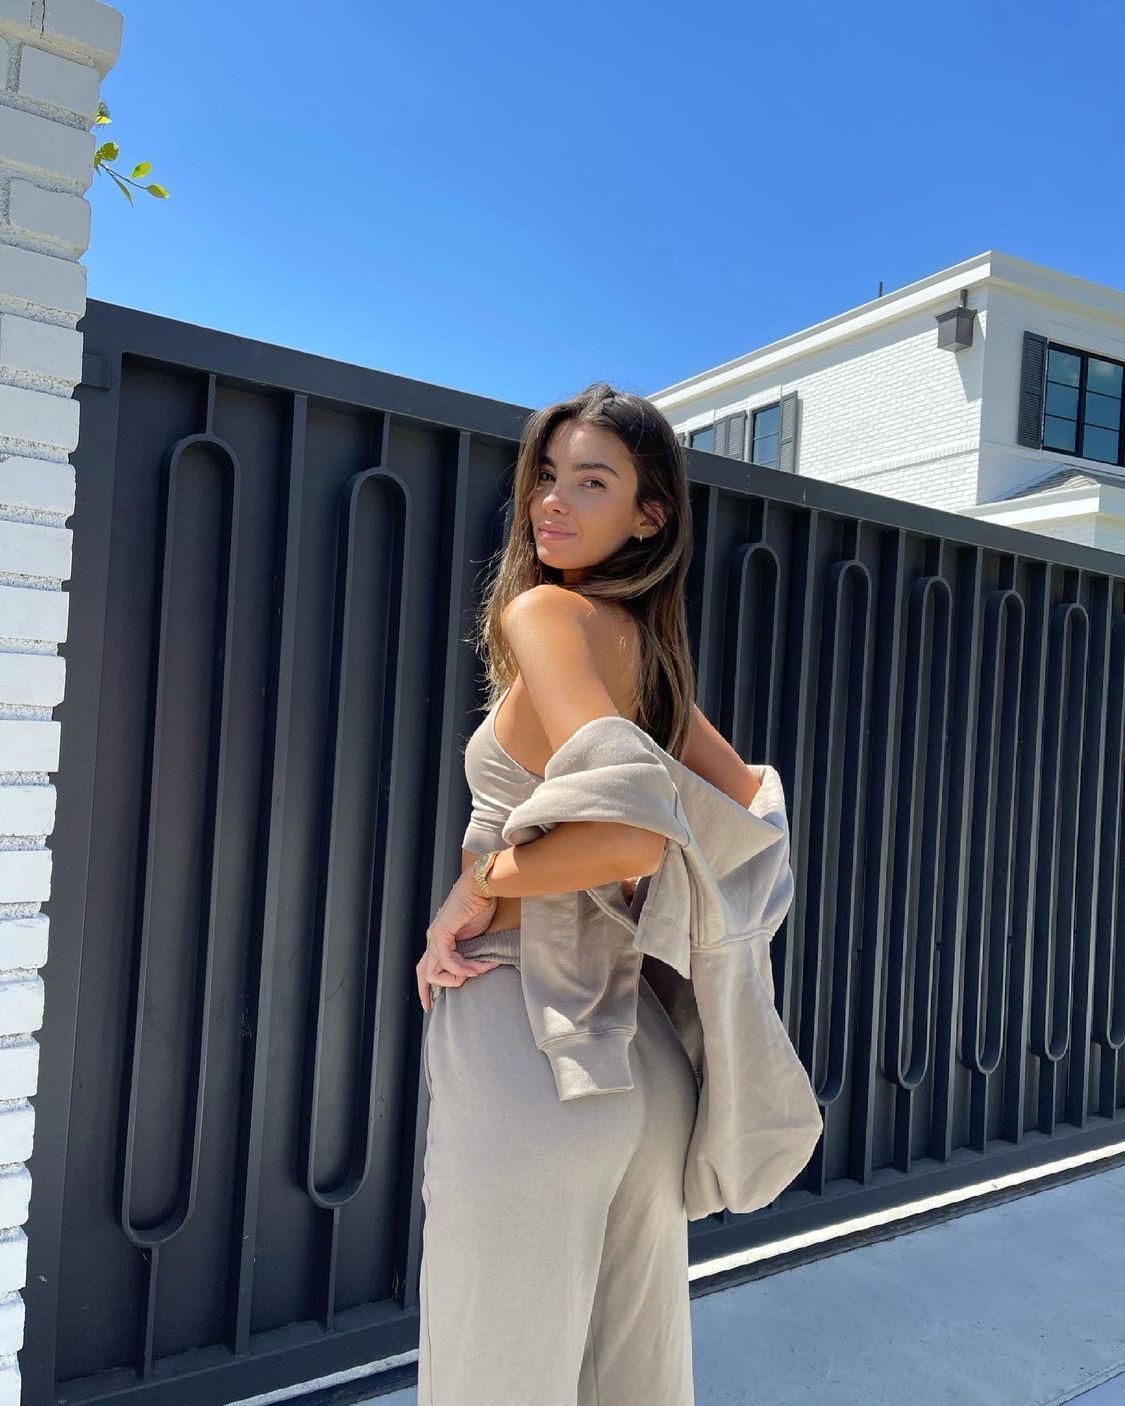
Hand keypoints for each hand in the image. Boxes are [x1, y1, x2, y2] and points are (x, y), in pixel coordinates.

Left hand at [416, 866, 502, 1011]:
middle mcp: (433, 939)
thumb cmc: (481, 907)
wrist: (481, 887)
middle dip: (429, 992)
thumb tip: (474, 972)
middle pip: (424, 973)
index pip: (426, 967)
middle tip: (435, 1006)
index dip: (425, 987)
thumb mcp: (475, 938)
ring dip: (460, 976)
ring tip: (479, 971)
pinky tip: (477, 967)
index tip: (429, 1005)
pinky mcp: (441, 933)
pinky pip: (448, 960)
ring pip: (435, 971)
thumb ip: (470, 954)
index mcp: (440, 940)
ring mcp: (435, 936)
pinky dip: (463, 967)